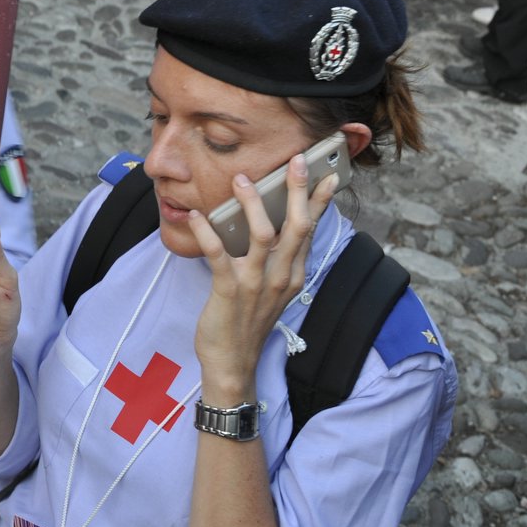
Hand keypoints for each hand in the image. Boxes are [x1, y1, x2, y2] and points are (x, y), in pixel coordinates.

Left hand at [191, 154, 337, 397]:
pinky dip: (207, 232)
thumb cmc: (248, 323)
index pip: (310, 231)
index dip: (320, 202)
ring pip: (263, 235)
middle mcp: (281, 277)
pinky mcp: (229, 290)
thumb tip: (270, 225)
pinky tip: (197, 215)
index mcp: (294, 275)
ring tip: (241, 179)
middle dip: (298, 191)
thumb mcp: (272, 290)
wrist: (233, 365)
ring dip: (252, 204)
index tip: (329, 175)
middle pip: (296, 227)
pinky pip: (218, 254)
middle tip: (296, 161)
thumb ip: (276, 260)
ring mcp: (256, 284)